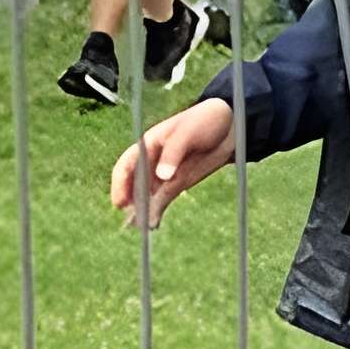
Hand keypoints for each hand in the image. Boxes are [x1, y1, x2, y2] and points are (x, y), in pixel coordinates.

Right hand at [108, 97, 235, 226]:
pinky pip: (163, 199)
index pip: (127, 164)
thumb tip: (163, 176)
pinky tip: (154, 223)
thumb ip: (174, 153)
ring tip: (143, 227)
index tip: (120, 202)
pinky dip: (157, 211)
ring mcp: (165, 173)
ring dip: (143, 211)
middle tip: (133, 221)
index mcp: (149, 144)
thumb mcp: (188, 133)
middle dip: (132, 202)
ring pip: (148, 195)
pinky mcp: (178, 183)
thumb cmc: (204, 121)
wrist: (229, 126)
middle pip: (135, 184)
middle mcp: (152, 161)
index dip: (120, 183)